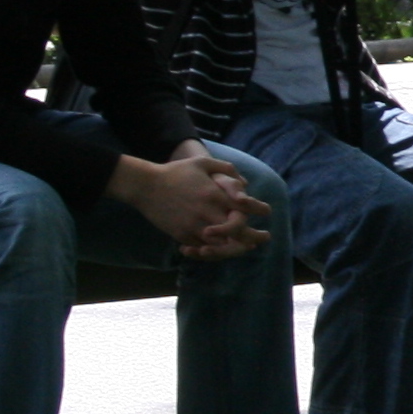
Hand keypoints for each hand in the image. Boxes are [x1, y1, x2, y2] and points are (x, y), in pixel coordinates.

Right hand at [113, 148, 268, 259]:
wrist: (146, 186)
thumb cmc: (176, 172)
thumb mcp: (202, 163)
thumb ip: (226, 169)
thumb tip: (244, 182)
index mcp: (215, 195)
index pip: (245, 207)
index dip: (259, 210)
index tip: (267, 212)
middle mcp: (208, 213)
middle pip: (238, 232)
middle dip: (254, 237)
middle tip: (264, 238)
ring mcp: (195, 226)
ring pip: (222, 245)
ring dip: (236, 247)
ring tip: (246, 246)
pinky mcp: (182, 235)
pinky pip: (203, 248)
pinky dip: (214, 250)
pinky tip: (221, 247)